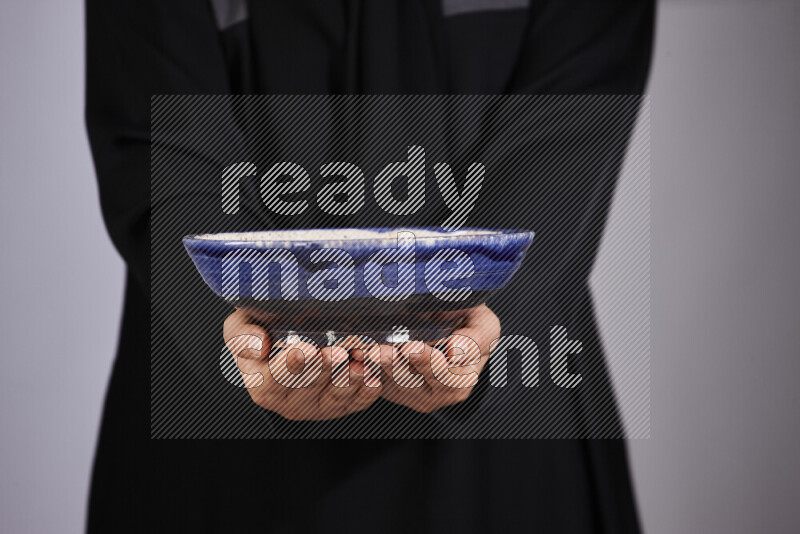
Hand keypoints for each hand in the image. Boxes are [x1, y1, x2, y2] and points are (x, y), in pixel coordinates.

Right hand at [223, 309, 381, 420]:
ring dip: (348, 382)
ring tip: (359, 363)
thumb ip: (242, 336)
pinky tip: (373, 377)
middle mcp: (287, 401)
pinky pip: (355, 403)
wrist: (284, 335)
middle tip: (338, 352)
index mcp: (262, 383)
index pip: (274, 379)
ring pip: (334, 398)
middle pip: (308, 388)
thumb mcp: (241, 325)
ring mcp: (315, 406)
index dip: (290, 366)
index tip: (304, 350)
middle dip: (324, 370)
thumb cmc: (262, 328)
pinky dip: (366, 392)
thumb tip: (258, 347)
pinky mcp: (338, 406)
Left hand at [376, 304, 499, 413]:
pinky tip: (356, 352)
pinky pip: (377, 382)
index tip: (410, 347)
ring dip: (376, 366)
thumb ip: (475, 339)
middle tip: (380, 350)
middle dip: (395, 365)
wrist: (452, 325)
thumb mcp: (484, 325)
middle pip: (415, 382)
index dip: (426, 362)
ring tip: (365, 349)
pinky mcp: (393, 390)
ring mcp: (415, 394)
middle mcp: (439, 393)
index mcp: (463, 379)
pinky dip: (366, 367)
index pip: (445, 375)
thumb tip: (454, 352)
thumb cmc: (469, 322)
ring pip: (393, 382)